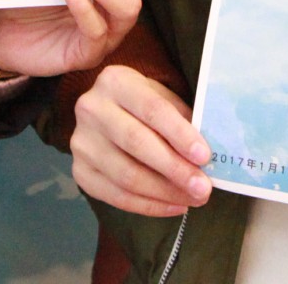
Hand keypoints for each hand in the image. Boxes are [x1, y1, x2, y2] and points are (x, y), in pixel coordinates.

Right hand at [71, 64, 211, 217]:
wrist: (107, 113)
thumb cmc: (145, 105)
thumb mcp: (163, 98)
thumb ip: (182, 121)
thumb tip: (208, 158)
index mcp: (115, 81)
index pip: (152, 109)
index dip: (179, 134)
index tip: (205, 156)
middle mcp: (91, 108)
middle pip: (137, 144)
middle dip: (175, 169)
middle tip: (203, 188)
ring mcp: (81, 142)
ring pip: (126, 175)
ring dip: (165, 193)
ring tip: (193, 199)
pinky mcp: (79, 171)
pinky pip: (116, 197)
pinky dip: (149, 206)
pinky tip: (174, 206)